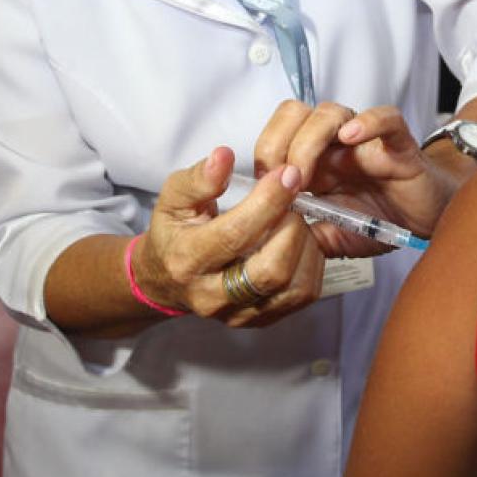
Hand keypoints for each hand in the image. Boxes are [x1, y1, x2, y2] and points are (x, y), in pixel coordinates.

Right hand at [133, 146, 325, 327]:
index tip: (287, 174)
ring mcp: (238, 314)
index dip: (268, 202)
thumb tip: (224, 156)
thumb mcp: (174, 199)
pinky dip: (311, 264)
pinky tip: (299, 242)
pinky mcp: (260, 320)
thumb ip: (198, 178)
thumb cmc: (175, 231)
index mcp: (187, 260)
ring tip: (295, 220)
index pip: (235, 235)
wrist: (165, 279)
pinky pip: (302, 296)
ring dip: (306, 247)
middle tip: (294, 200)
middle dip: (292, 229)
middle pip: (270, 271)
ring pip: (292, 287)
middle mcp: (212, 295)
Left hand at [252, 101, 458, 255]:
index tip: (262, 190)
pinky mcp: (398, 143)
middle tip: (283, 181)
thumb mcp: (332, 236)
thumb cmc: (380, 221)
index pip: (275, 136)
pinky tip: (351, 137)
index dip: (263, 157)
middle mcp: (334, 144)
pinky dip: (367, 122)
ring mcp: (365, 140)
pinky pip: (385, 118)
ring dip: (309, 140)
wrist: (427, 221)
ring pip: (329, 113)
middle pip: (293, 114)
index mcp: (313, 161)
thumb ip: (303, 236)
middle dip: (277, 144)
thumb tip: (266, 240)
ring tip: (307, 175)